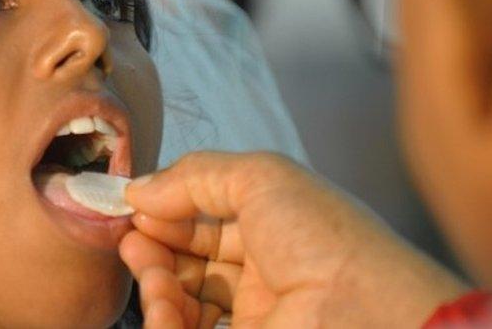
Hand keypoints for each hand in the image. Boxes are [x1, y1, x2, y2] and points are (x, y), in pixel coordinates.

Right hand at [119, 152, 466, 327]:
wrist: (363, 312)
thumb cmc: (321, 236)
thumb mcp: (260, 178)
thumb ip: (194, 177)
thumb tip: (137, 190)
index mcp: (271, 226)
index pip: (203, 219)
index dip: (164, 212)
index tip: (128, 207)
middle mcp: (259, 271)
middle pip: (186, 260)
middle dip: (151, 248)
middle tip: (131, 241)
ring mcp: (251, 315)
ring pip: (181, 300)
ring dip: (155, 286)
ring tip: (153, 278)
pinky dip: (163, 320)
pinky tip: (162, 305)